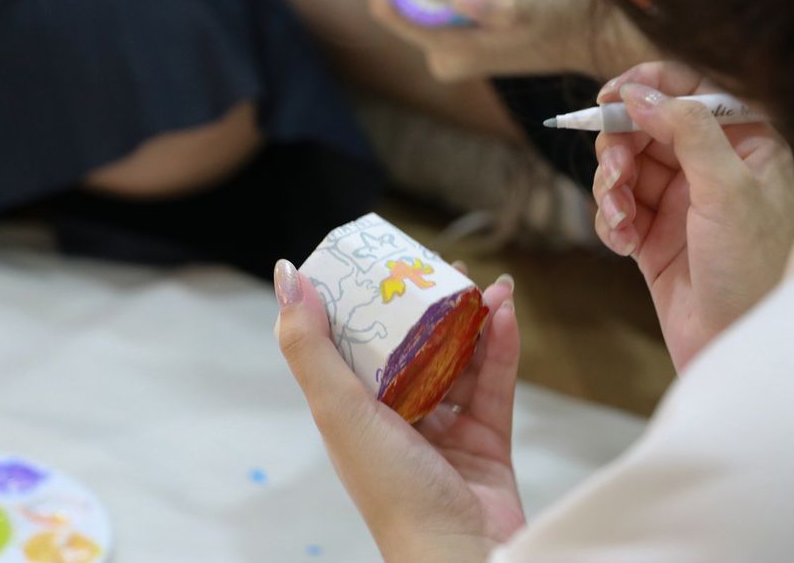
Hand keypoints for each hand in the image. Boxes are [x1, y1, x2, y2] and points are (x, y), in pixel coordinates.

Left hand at [274, 260, 523, 561]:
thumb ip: (310, 346)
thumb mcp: (339, 411)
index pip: (355, 343)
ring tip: (486, 284)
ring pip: (458, 360)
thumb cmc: (392, 490)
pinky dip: (501, 348)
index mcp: (353, 412)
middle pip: (412, 346)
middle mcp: (395, 417)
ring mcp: (443, 429)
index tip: (382, 260)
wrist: (462, 555)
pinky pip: (494, 383)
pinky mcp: (486, 439)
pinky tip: (507, 314)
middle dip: (428, 305)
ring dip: (473, 320)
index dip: (367, 300)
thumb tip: (286, 275)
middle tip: (443, 266)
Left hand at [361, 0, 652, 80]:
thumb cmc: (568, 21)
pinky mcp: (465, 29)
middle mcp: (443, 53)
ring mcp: (453, 42)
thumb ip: (498, 7)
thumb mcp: (534, 9)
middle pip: (397, 3)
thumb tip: (460, 0)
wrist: (597, 32)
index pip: (391, 12)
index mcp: (450, 53)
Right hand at [593, 62, 793, 370]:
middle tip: (615, 173)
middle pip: (644, 128)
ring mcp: (677, 199)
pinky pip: (614, 209)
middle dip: (620, 148)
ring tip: (621, 218)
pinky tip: (622, 243)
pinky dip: (609, 222)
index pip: (690, 90)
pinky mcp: (650, 232)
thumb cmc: (749, 266)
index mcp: (742, 142)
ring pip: (623, 168)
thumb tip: (639, 94)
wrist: (729, 339)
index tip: (609, 97)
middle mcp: (708, 165)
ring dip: (611, 190)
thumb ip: (685, 131)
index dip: (647, 86)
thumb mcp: (727, 188)